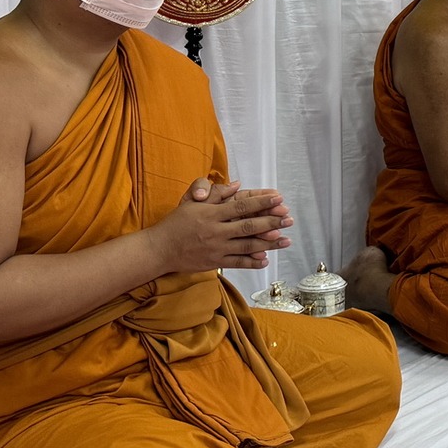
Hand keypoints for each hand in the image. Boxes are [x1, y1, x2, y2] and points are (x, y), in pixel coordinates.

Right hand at [155, 177, 292, 271]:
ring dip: (268, 243)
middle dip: (271, 222)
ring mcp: (216, 248)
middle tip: (289, 219)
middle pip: (248, 226)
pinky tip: (266, 259)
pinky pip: (237, 262)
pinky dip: (252, 261)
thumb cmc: (176, 223)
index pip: (241, 206)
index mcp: (211, 213)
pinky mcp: (214, 262)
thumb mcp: (193, 203)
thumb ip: (216, 194)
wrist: (159, 249)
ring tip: (286, 239)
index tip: (278, 199)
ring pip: (247, 245)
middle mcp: (216, 231)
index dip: (261, 202)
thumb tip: (237, 185)